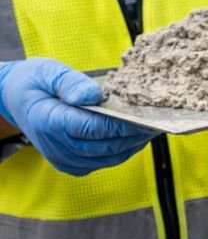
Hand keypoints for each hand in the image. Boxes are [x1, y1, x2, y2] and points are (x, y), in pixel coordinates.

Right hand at [0, 58, 155, 175]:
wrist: (16, 101)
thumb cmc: (35, 83)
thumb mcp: (48, 72)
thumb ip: (71, 83)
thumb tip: (93, 95)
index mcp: (50, 123)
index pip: (95, 128)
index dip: (125, 123)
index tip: (149, 115)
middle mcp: (58, 148)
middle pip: (108, 146)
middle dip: (136, 134)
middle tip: (161, 120)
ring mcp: (66, 160)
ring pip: (111, 157)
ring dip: (135, 144)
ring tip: (154, 127)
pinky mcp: (74, 166)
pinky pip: (106, 161)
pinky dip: (125, 149)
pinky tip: (138, 135)